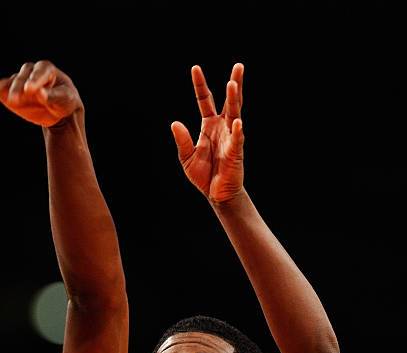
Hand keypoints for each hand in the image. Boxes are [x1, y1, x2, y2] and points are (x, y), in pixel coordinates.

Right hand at [0, 61, 82, 126]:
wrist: (57, 111)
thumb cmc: (65, 101)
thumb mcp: (65, 99)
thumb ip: (53, 96)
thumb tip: (39, 93)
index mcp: (47, 69)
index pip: (40, 71)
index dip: (35, 79)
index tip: (29, 89)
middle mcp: (31, 72)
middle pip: (23, 76)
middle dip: (19, 86)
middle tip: (16, 99)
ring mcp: (20, 81)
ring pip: (12, 82)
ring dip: (9, 90)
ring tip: (12, 101)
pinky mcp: (11, 91)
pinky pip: (3, 89)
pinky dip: (1, 91)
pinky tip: (0, 94)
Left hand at [171, 63, 244, 203]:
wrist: (216, 194)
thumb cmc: (204, 175)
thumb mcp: (187, 157)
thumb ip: (182, 141)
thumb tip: (175, 123)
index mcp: (209, 126)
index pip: (206, 101)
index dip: (200, 85)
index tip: (195, 68)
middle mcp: (222, 128)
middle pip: (229, 101)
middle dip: (234, 84)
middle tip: (239, 66)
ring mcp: (231, 138)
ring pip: (235, 114)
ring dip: (234, 99)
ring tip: (233, 83)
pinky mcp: (236, 152)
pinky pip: (237, 139)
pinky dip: (237, 131)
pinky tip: (237, 121)